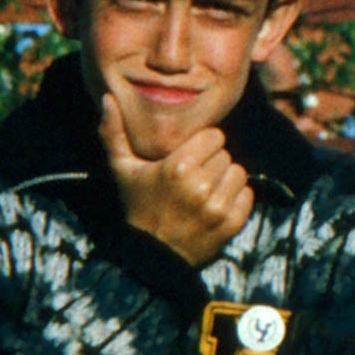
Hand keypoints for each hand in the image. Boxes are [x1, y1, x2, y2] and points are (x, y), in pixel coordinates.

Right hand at [99, 93, 253, 265]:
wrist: (151, 256)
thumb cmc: (138, 205)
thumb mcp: (122, 168)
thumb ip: (114, 132)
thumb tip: (107, 98)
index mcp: (178, 166)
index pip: (214, 137)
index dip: (203, 146)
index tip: (190, 157)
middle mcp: (200, 185)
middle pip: (225, 154)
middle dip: (212, 163)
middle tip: (195, 176)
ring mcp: (218, 206)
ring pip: (238, 172)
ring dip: (225, 179)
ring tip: (206, 190)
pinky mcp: (231, 224)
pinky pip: (247, 195)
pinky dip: (236, 198)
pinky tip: (216, 204)